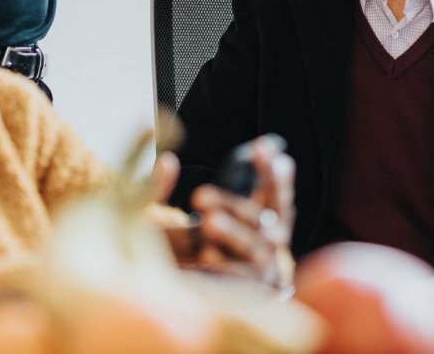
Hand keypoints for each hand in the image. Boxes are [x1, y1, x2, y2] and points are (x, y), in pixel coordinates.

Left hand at [165, 137, 294, 286]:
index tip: (260, 148)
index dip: (271, 171)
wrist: (212, 294)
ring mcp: (267, 267)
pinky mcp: (256, 294)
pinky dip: (226, 267)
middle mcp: (274, 239)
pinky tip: (207, 254)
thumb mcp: (203, 212)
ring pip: (254, 247)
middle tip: (199, 196)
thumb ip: (185, 189)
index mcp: (267, 216)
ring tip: (208, 223)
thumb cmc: (208, 243)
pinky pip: (243, 281)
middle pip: (264, 217)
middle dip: (233, 204)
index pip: (275, 191)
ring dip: (233, 232)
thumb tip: (167, 162)